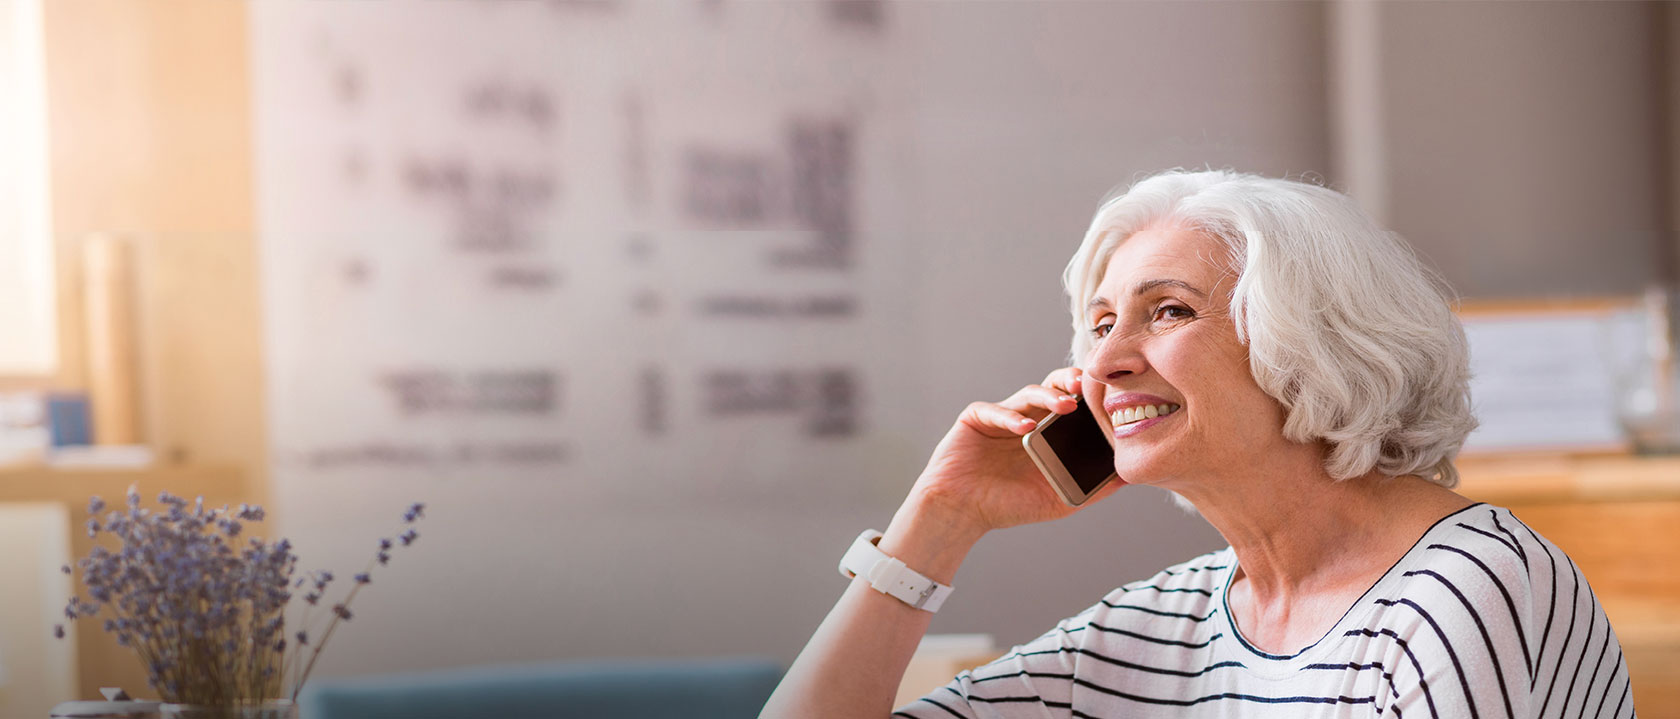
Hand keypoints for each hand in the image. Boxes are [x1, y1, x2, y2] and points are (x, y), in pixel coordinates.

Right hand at [905, 367, 1123, 537]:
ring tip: (1066, 406)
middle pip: (1053, 387)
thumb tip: (1131, 477)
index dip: (1090, 396)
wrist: (962, 513)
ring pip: (1029, 394)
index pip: (1074, 403)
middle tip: (1088, 386)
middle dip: (1071, 382)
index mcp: (1048, 432)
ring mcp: (1002, 416)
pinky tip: (1026, 428)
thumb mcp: (1059, 500)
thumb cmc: (1008, 506)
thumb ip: (1093, 488)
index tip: (1111, 396)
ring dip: (1049, 397)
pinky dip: (1012, 417)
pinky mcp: (976, 418)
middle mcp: (1027, 418)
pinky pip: (996, 410)